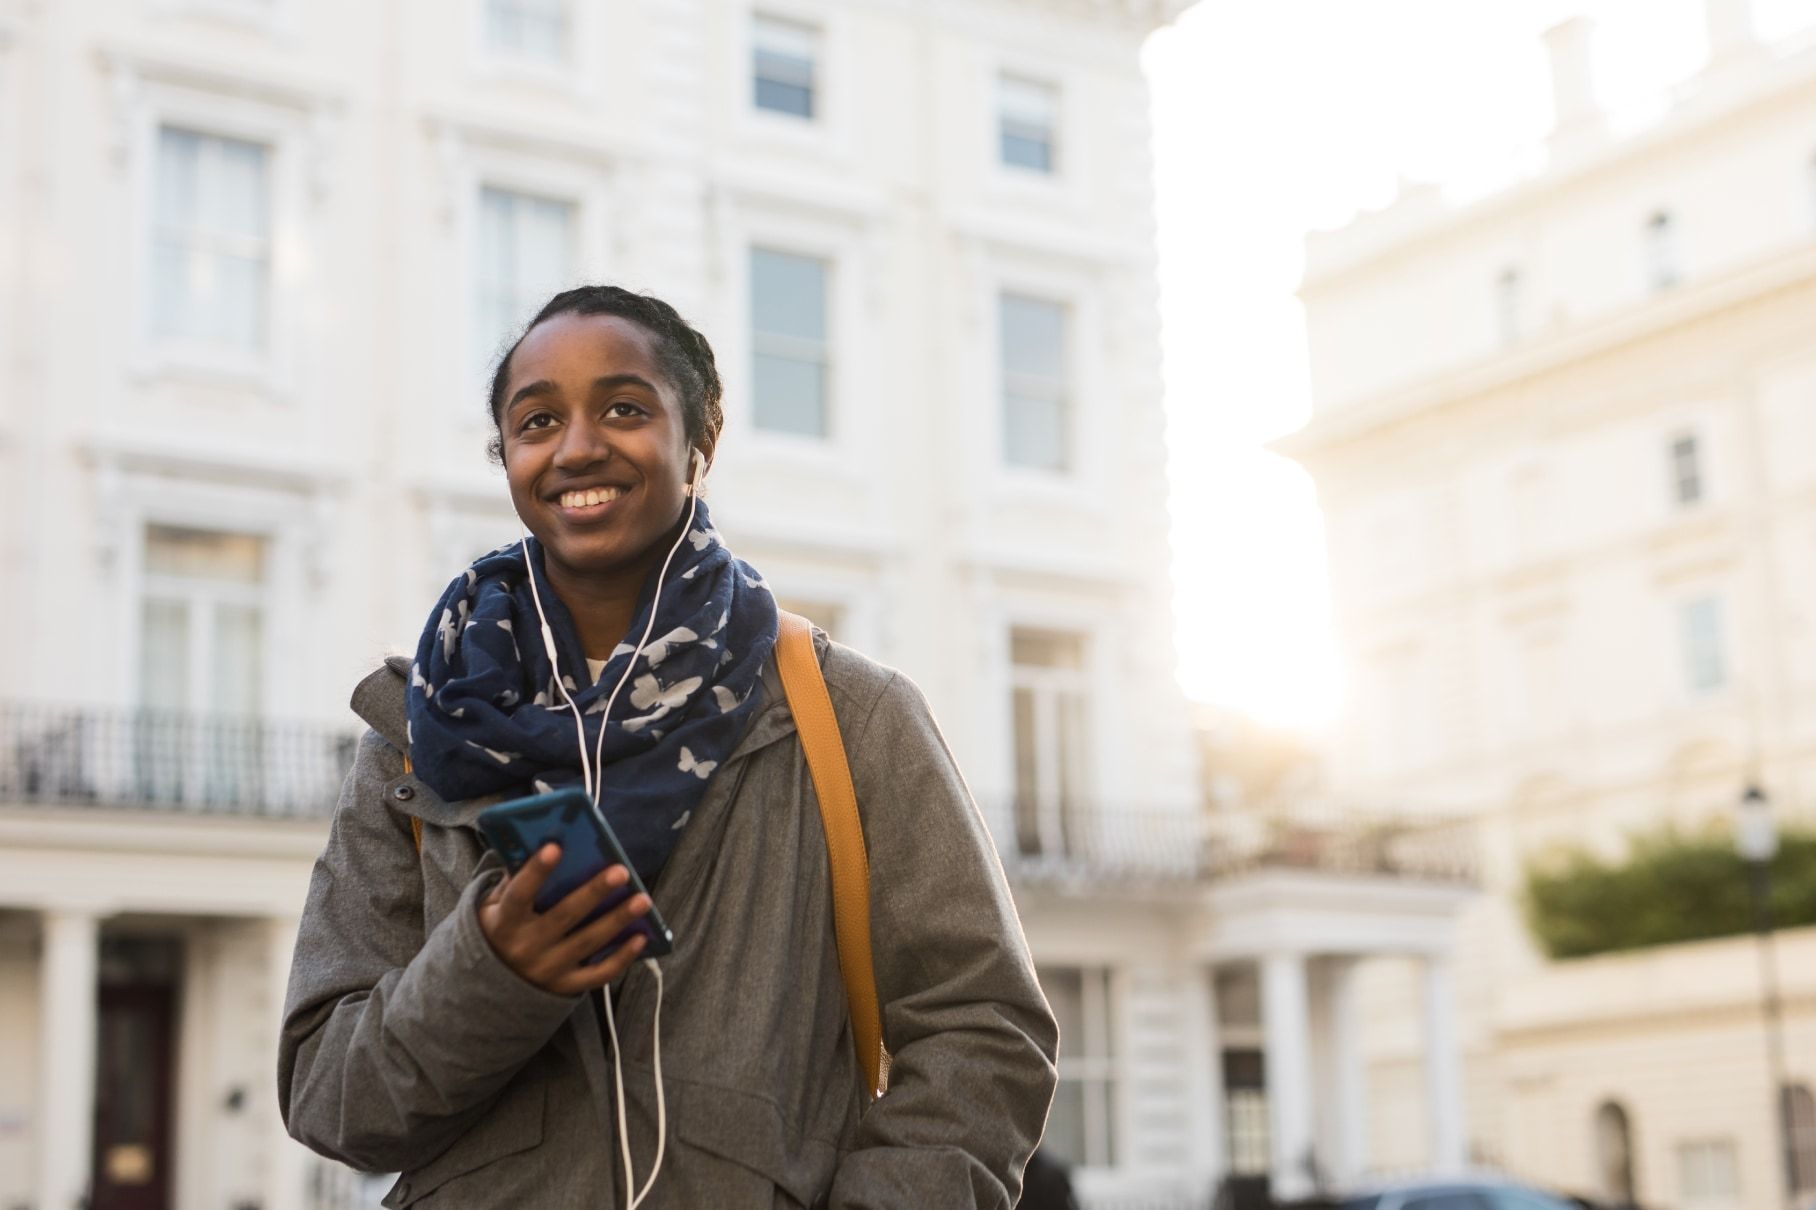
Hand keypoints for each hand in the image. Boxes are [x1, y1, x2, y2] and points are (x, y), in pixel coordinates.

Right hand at [477, 844, 651, 994]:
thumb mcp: (494, 906)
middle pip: (564, 916)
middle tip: (621, 872)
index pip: (519, 894)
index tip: (555, 847)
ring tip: (642, 900)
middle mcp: (525, 947)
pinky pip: (598, 973)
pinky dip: (621, 957)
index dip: (536, 872)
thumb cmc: (503, 928)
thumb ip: (515, 880)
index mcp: (504, 922)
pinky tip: (641, 936)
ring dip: (617, 920)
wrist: (494, 985)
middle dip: (594, 892)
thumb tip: (549, 846)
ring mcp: (547, 969)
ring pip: (587, 943)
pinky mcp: (565, 985)